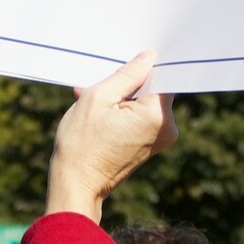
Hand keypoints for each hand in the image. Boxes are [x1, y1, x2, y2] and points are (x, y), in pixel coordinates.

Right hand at [46, 51, 177, 221]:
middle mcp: (167, 127)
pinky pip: (140, 118)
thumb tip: (149, 58)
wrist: (76, 186)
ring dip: (119, 98)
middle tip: (96, 85)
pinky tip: (97, 114)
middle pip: (153, 88)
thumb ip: (128, 74)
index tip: (127, 63)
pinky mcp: (151, 146)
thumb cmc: (82, 143)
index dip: (146, 64)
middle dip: (126, 84)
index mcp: (158, 113)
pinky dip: (121, 112)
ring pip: (144, 103)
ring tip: (88, 101)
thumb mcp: (98, 97)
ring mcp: (161, 139)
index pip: (165, 74)